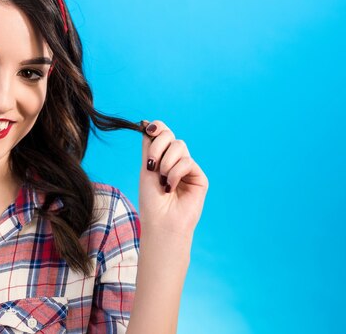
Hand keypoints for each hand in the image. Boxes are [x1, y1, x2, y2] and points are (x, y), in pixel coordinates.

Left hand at [138, 119, 208, 237]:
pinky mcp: (199, 177)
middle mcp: (175, 160)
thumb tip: (145, 123)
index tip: (147, 129)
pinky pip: (187, 162)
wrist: (161, 223)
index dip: (157, 127)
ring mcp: (188, 168)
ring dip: (166, 162)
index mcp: (162, 157)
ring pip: (179, 146)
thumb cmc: (151, 201)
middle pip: (170, 135)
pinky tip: (171, 187)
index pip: (162, 133)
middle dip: (158, 145)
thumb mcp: (146, 169)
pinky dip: (175, 173)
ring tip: (162, 180)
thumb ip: (149, 147)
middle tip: (152, 164)